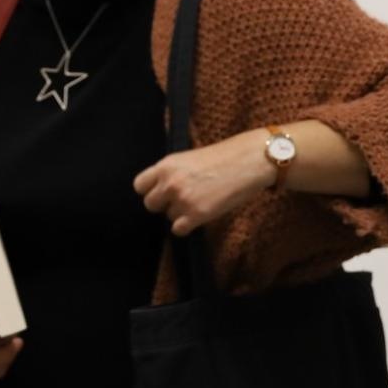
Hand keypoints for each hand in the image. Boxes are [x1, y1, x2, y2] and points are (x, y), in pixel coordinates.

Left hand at [134, 129, 271, 235]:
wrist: (248, 161)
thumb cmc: (222, 157)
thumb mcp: (188, 158)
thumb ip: (170, 173)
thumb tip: (159, 189)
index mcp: (166, 165)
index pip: (139, 186)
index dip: (149, 191)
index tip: (160, 192)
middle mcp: (170, 182)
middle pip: (150, 204)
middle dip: (163, 204)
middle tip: (181, 200)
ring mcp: (182, 199)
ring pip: (168, 217)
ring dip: (180, 214)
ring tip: (199, 202)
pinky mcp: (197, 214)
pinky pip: (178, 229)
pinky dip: (187, 226)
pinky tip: (199, 216)